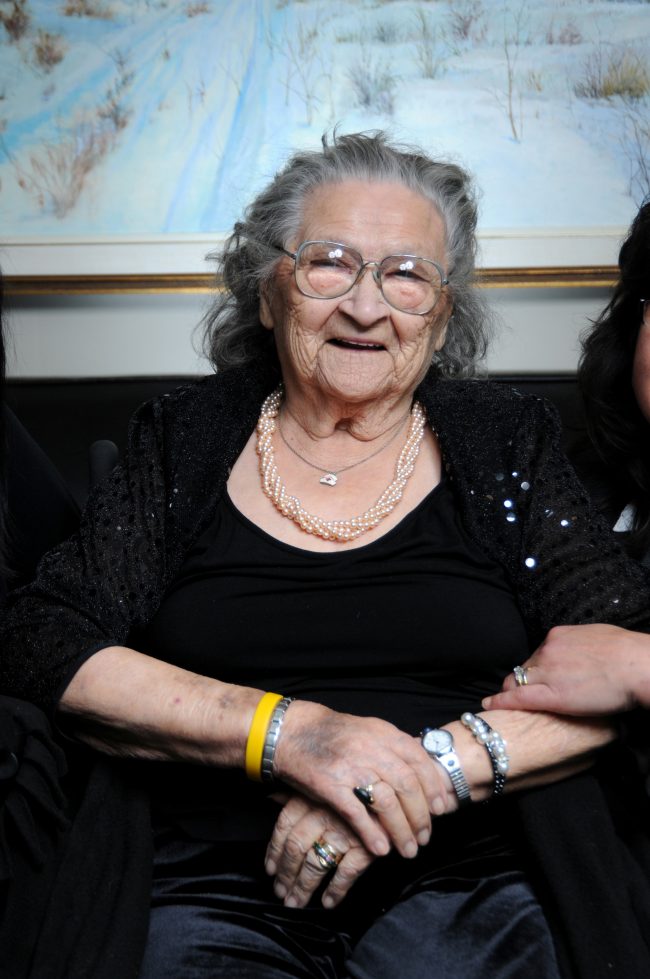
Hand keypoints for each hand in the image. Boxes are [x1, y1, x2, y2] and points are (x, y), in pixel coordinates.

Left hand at [265, 793, 378, 908]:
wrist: (395, 789)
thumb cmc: (354, 786)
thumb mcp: (324, 783)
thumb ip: (297, 792)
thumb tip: (272, 796)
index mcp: (311, 798)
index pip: (284, 827)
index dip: (275, 851)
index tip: (271, 869)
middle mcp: (323, 815)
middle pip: (296, 849)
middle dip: (287, 874)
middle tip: (281, 893)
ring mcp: (344, 831)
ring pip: (316, 864)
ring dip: (303, 887)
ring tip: (296, 902)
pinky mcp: (366, 846)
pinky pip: (346, 873)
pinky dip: (336, 890)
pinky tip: (328, 901)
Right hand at [274, 701, 449, 858]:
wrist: (293, 732)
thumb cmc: (333, 735)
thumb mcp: (368, 731)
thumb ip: (393, 749)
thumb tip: (423, 776)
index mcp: (382, 733)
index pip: (418, 760)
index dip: (433, 787)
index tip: (441, 809)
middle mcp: (369, 748)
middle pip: (406, 785)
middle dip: (420, 815)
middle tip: (426, 837)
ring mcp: (350, 766)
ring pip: (386, 802)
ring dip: (401, 830)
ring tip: (408, 849)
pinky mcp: (330, 785)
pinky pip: (357, 813)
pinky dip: (371, 833)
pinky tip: (381, 849)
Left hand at [482, 624, 649, 714]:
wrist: (635, 665)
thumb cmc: (626, 652)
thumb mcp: (595, 636)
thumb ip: (579, 644)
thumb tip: (579, 649)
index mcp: (558, 637)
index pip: (536, 654)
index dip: (532, 669)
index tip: (530, 676)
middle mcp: (548, 652)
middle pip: (524, 668)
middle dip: (518, 680)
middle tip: (511, 691)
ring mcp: (548, 672)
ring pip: (519, 682)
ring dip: (510, 691)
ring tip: (498, 701)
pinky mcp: (552, 695)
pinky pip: (519, 698)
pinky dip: (502, 701)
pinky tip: (490, 705)